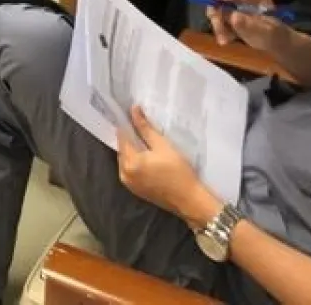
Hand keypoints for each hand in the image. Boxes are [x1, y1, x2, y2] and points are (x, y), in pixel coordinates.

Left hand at [117, 107, 220, 228]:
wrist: (189, 200)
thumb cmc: (177, 171)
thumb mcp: (162, 146)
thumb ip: (145, 128)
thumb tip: (134, 110)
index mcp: (128, 163)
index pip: (121, 137)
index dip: (126, 124)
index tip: (131, 114)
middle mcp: (124, 174)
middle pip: (122, 149)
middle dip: (129, 137)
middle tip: (139, 124)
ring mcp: (129, 184)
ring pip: (126, 160)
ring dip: (133, 149)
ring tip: (145, 138)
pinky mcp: (136, 190)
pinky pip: (131, 170)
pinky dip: (136, 161)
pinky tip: (147, 155)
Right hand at [207, 0, 287, 55]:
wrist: (273, 41)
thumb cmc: (272, 34)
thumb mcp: (262, 31)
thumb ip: (247, 24)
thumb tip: (232, 16)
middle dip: (216, 9)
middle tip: (218, 26)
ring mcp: (234, 0)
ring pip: (216, 5)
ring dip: (218, 23)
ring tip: (226, 40)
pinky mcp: (228, 10)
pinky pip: (217, 16)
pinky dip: (220, 28)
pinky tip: (228, 39)